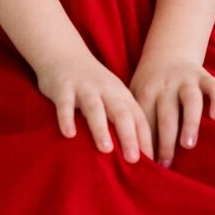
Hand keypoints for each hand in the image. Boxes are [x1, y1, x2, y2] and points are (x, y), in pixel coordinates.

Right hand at [36, 48, 156, 163]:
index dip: (145, 139)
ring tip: (106, 149)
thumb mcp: (111, 96)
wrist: (63, 52)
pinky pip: (65, 105)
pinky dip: (67, 119)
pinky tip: (69, 134)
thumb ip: (122, 118)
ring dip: (101, 128)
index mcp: (121, 94)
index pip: (138, 118)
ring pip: (95, 108)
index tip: (152, 162)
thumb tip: (138, 153)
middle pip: (121, 114)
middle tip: (134, 160)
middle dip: (129, 136)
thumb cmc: (91, 83)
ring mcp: (84, 88)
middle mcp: (106, 90)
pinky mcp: (63, 88)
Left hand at [129, 53, 214, 167]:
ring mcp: (186, 79)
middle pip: (166, 114)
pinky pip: (214, 86)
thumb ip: (136, 117)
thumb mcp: (135, 93)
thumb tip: (131, 152)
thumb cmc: (150, 84)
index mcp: (146, 91)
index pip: (144, 119)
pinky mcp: (204, 75)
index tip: (146, 164)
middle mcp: (166, 84)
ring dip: (189, 122)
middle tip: (166, 163)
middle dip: (165, 140)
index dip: (145, 142)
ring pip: (190, 100)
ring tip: (187, 145)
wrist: (168, 51)